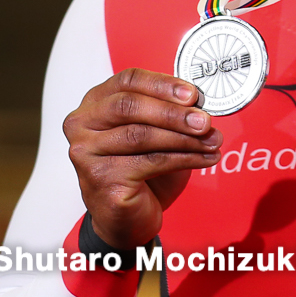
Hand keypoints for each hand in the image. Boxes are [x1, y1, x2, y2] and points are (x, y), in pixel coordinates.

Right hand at [65, 69, 220, 247]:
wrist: (127, 216)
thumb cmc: (140, 168)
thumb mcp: (156, 131)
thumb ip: (170, 112)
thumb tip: (200, 104)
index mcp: (96, 102)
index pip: (128, 80)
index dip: (163, 84)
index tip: (193, 94)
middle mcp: (82, 124)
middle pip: (129, 106)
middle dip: (173, 113)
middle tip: (205, 121)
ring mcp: (86, 153)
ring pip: (140, 135)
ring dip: (184, 138)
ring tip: (212, 141)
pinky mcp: (99, 178)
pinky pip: (149, 162)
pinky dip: (183, 159)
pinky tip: (204, 158)